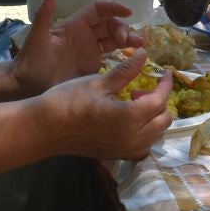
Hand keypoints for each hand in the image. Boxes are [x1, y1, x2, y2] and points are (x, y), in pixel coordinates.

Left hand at [12, 0, 141, 94]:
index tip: (128, 12)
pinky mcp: (92, 67)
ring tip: (139, 47)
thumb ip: (44, 15)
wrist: (25, 86)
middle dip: (123, 28)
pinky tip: (134, 61)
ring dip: (127, 40)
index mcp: (74, 25)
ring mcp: (89, 52)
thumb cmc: (30, 61)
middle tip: (129, 40)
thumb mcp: (37, 38)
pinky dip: (124, 57)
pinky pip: (112, 58)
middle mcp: (84, 36)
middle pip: (110, 24)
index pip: (98, 10)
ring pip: (113, 40)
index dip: (114, 8)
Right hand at [45, 50, 173, 159]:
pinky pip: (143, 147)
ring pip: (156, 134)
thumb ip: (126, 71)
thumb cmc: (67, 101)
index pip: (160, 99)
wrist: (44, 129)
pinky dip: (145, 134)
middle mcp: (132, 138)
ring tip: (132, 103)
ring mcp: (125, 150)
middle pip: (163, 119)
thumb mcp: (98, 82)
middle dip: (159, 101)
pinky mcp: (117, 155)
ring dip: (153, 117)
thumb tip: (145, 55)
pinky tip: (130, 122)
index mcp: (129, 117)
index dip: (165, 83)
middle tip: (140, 89)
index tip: (165, 72)